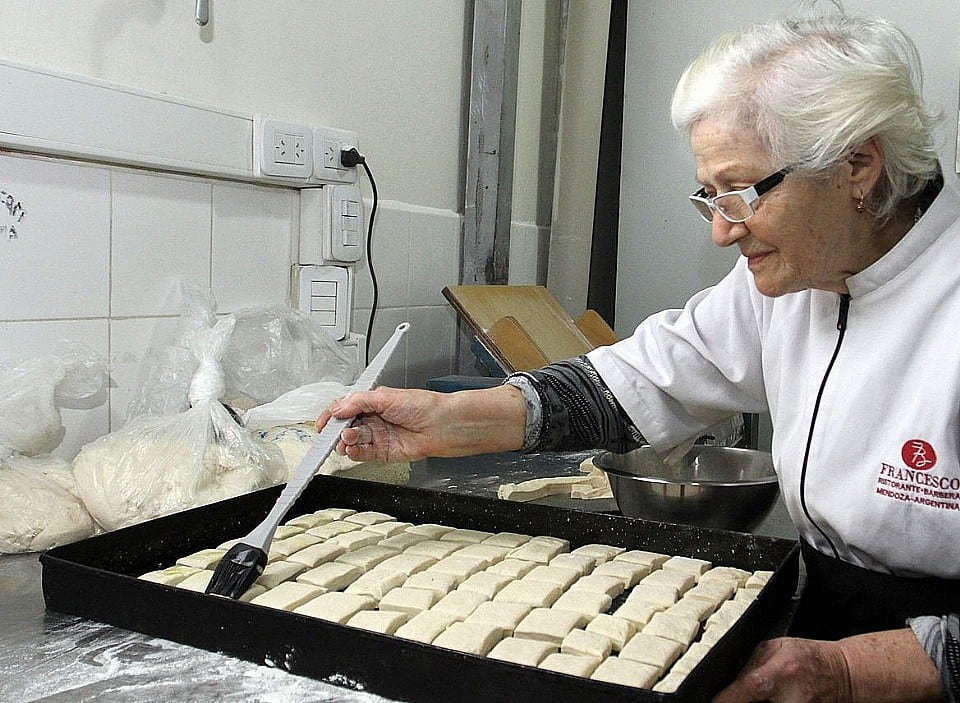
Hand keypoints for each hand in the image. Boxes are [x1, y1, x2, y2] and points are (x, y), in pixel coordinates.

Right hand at [316, 385, 525, 462]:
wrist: (441, 425)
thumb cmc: (422, 405)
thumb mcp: (385, 396)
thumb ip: (358, 402)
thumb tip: (338, 408)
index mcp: (372, 402)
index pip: (344, 408)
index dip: (331, 415)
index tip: (322, 423)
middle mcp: (373, 419)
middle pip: (345, 426)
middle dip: (336, 430)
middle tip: (332, 433)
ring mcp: (377, 436)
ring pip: (352, 441)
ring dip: (345, 441)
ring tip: (348, 438)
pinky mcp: (382, 453)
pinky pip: (363, 454)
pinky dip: (355, 453)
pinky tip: (353, 449)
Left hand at [712, 629, 941, 702]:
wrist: (842, 673)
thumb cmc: (808, 656)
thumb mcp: (776, 647)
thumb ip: (752, 663)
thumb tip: (729, 679)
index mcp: (781, 672)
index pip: (748, 688)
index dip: (726, 698)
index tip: (712, 702)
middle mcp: (790, 696)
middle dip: (740, 700)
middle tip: (729, 696)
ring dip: (754, 702)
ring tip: (763, 691)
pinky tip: (769, 697)